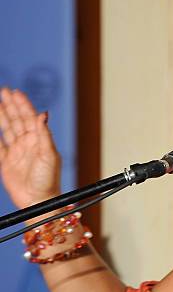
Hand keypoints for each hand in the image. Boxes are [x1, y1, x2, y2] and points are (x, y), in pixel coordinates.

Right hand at [0, 88, 60, 208]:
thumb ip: (44, 135)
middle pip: (17, 119)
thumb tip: (43, 114)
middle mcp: (28, 143)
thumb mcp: (49, 155)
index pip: (29, 117)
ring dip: (2, 116)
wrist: (39, 201)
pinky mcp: (7, 162)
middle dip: (10, 105)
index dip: (22, 104)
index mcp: (39, 140)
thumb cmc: (49, 179)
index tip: (15, 92)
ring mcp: (17, 152)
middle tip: (4, 90)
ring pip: (7, 129)